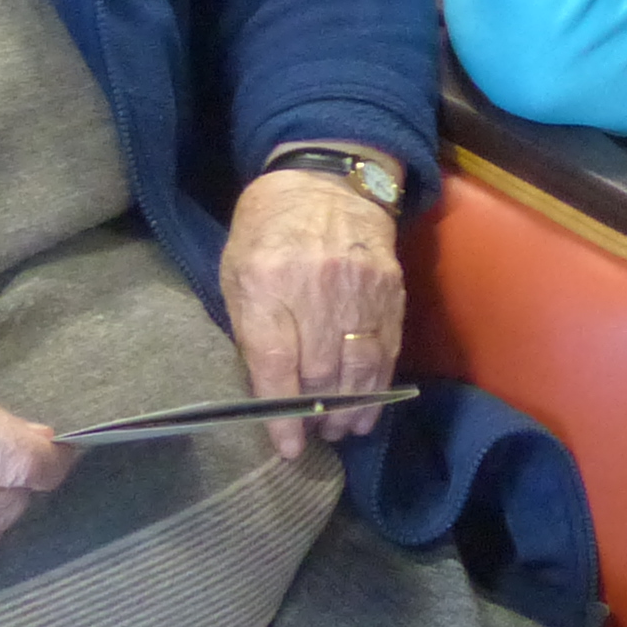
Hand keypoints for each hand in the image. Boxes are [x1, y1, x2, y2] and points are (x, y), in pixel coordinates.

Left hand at [223, 164, 406, 457]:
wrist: (324, 179)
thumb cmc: (266, 231)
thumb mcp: (236, 271)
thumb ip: (249, 328)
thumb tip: (266, 393)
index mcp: (265, 281)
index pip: (276, 363)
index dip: (283, 414)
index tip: (289, 447)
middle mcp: (315, 286)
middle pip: (322, 372)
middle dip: (319, 415)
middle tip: (315, 435)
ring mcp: (358, 286)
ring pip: (360, 366)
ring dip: (353, 408)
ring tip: (343, 429)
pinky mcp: (390, 287)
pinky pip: (387, 348)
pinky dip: (380, 385)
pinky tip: (370, 406)